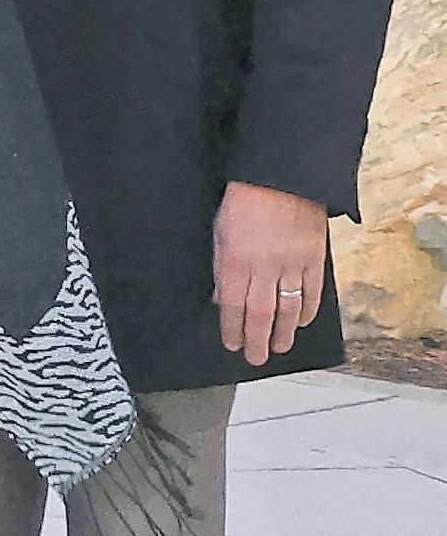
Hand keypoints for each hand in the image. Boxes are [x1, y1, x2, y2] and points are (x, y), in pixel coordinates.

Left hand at [215, 180, 330, 368]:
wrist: (284, 177)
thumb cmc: (244, 201)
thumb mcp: (220, 232)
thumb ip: (221, 268)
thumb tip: (222, 299)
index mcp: (235, 260)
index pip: (233, 305)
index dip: (232, 328)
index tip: (231, 344)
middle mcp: (264, 266)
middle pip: (260, 313)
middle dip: (257, 340)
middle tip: (255, 359)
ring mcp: (293, 263)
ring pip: (288, 307)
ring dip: (283, 332)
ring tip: (280, 348)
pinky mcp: (315, 257)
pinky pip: (312, 290)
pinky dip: (307, 309)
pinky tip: (302, 322)